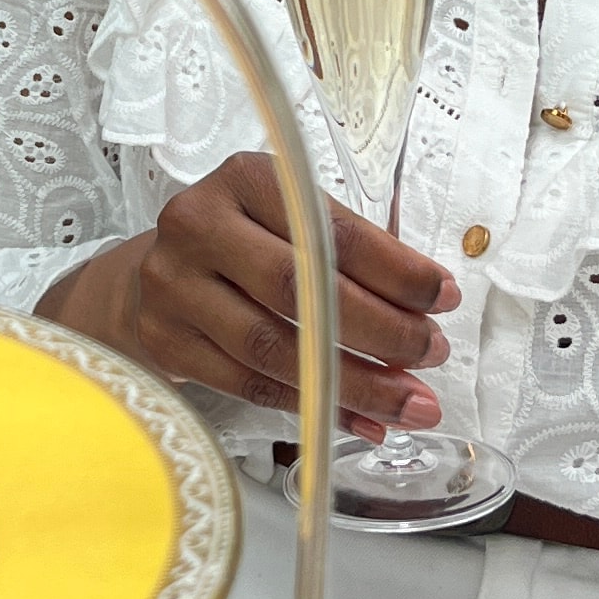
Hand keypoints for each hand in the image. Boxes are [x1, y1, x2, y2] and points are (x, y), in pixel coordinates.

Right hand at [40, 151, 455, 438]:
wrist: (155, 275)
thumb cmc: (246, 243)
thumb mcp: (292, 219)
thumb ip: (350, 251)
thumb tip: (428, 305)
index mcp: (244, 180)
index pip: (329, 230)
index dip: (395, 270)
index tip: (443, 299)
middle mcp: (200, 226)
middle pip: (299, 289)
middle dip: (380, 331)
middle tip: (432, 355)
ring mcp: (173, 287)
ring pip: (274, 349)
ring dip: (353, 384)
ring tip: (409, 403)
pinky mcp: (165, 341)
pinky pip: (250, 385)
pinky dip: (312, 407)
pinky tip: (357, 419)